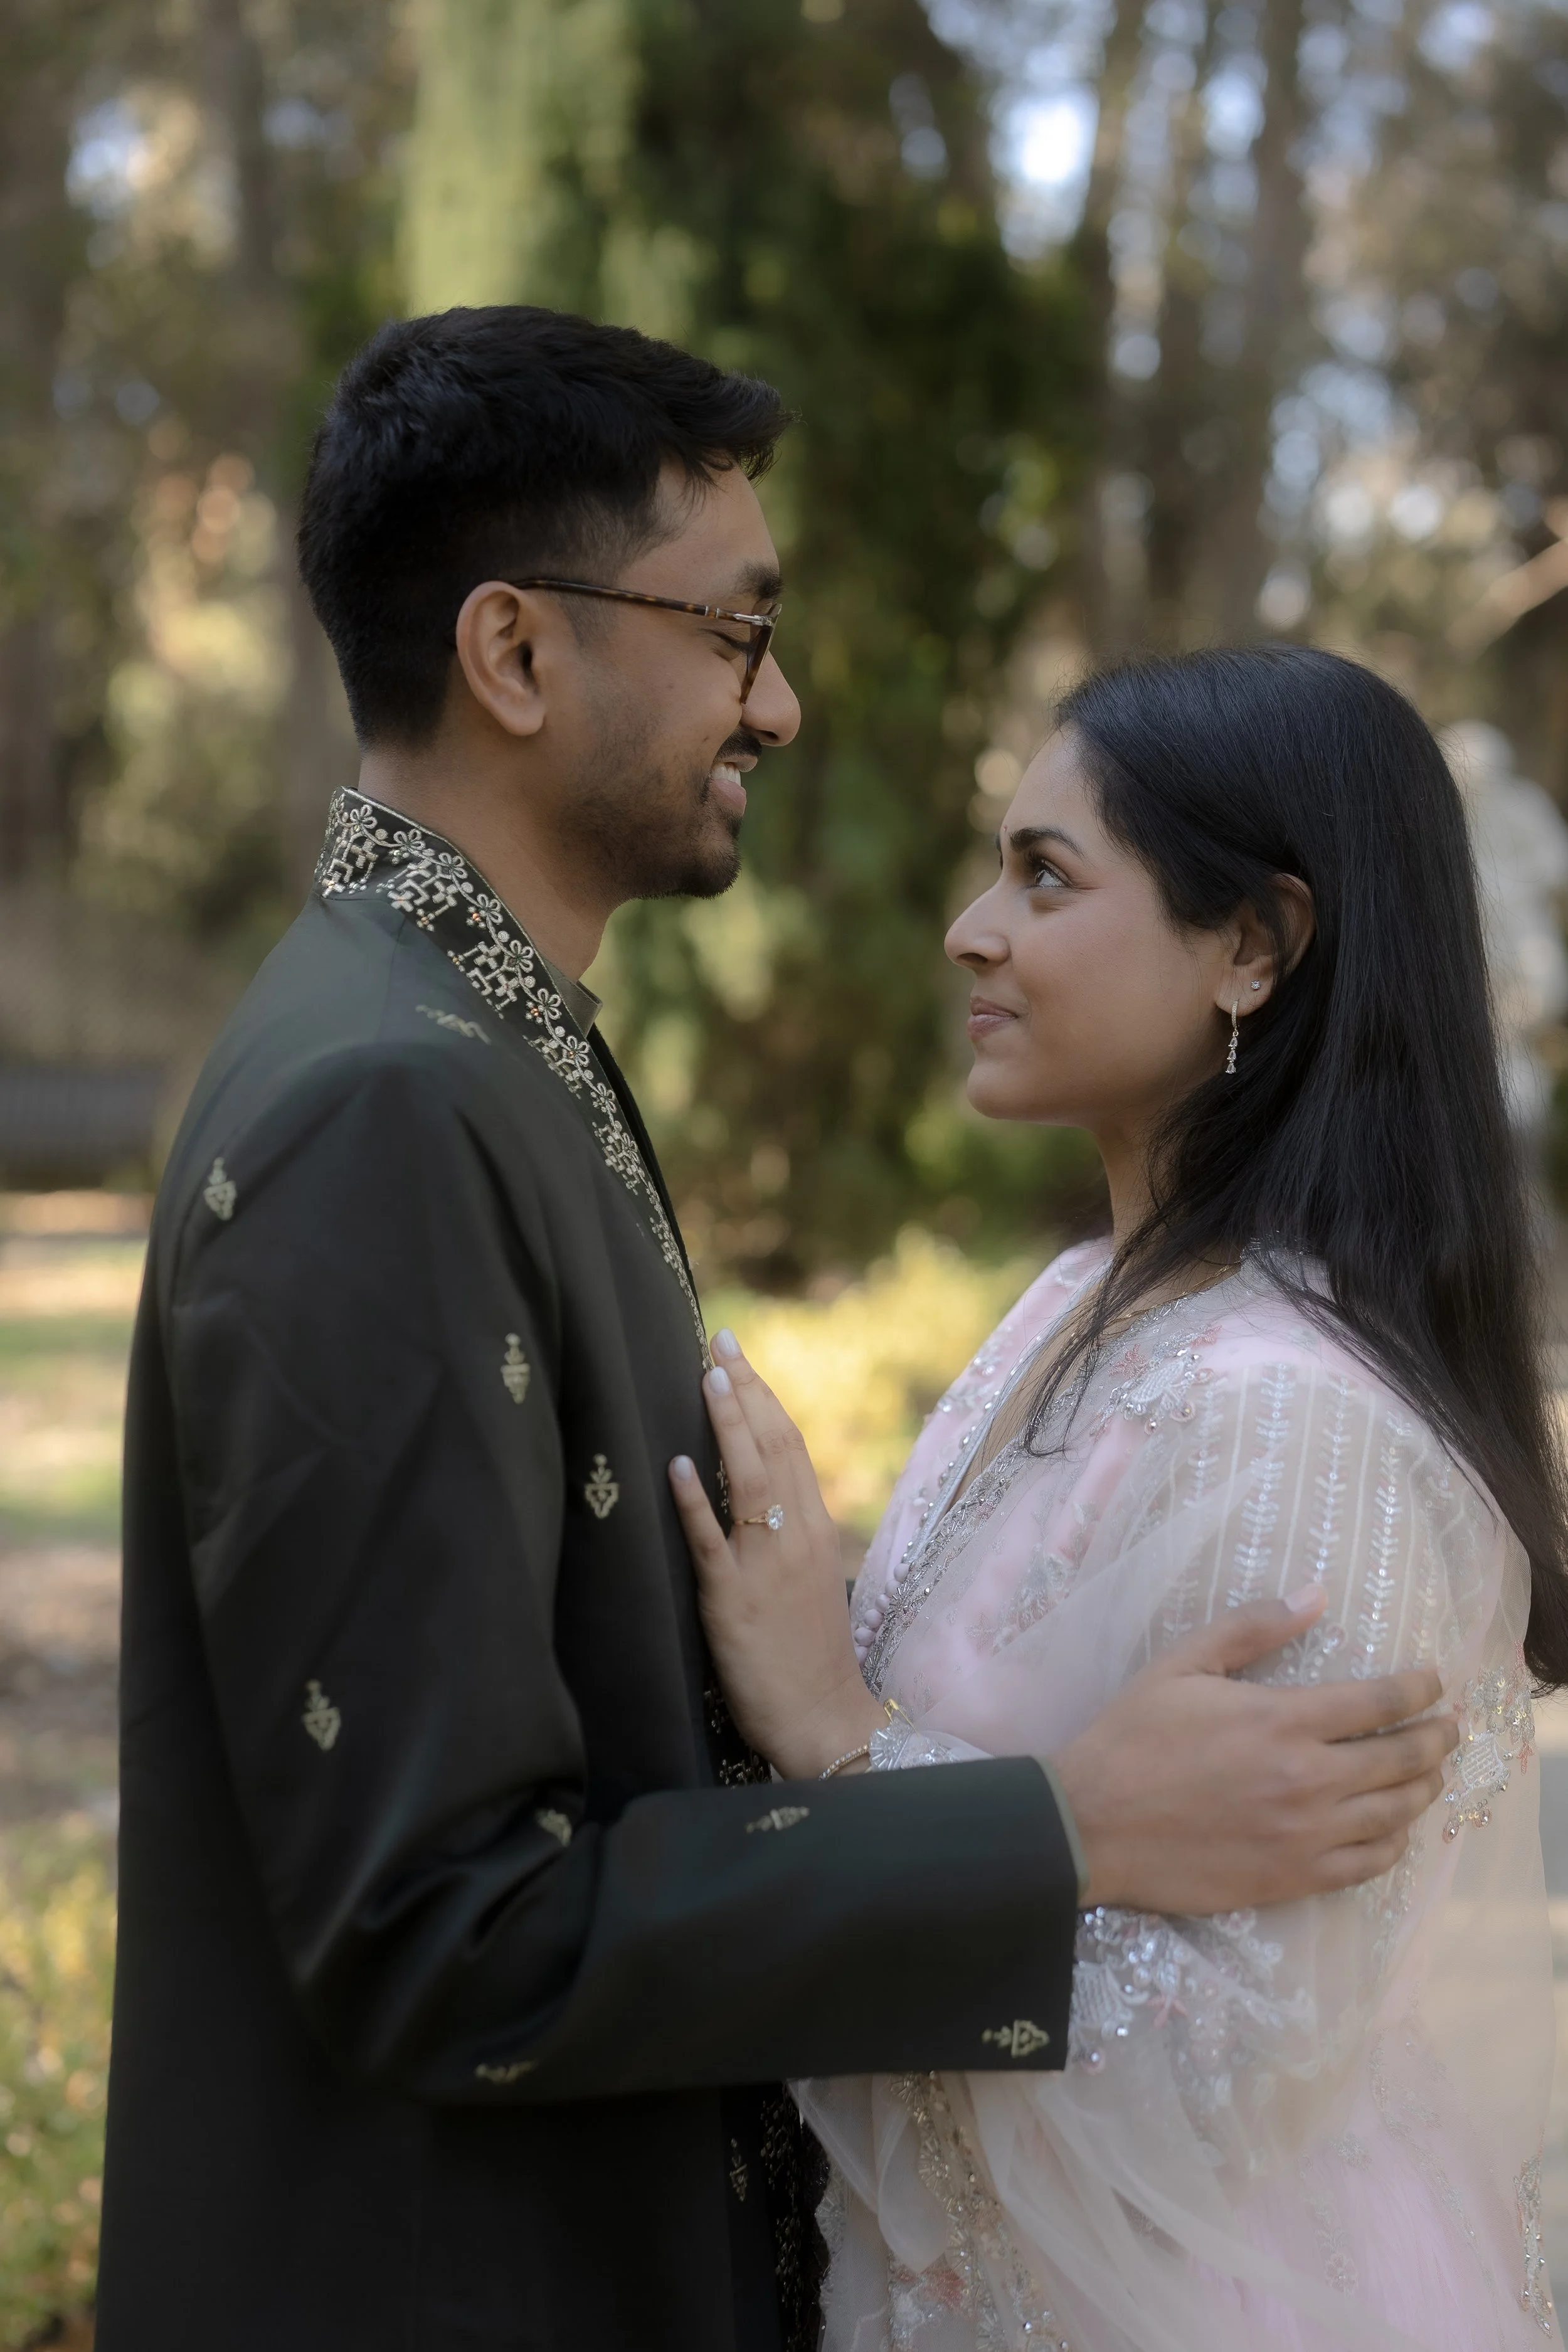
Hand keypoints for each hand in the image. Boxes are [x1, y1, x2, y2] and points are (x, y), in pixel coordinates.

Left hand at [669, 1330, 881, 1780]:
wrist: (824, 1719)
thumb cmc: (809, 1655)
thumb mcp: (808, 1581)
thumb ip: (789, 1535)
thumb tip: (759, 1494)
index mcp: (813, 1531)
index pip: (791, 1447)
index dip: (764, 1398)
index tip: (739, 1357)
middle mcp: (795, 1538)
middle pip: (774, 1449)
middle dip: (746, 1391)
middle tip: (719, 1342)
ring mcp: (765, 1568)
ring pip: (750, 1481)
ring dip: (728, 1425)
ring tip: (707, 1378)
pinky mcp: (733, 1603)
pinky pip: (712, 1544)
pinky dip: (696, 1502)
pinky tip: (678, 1467)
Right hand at [1051, 1588, 1458, 1912]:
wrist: (1092, 1826)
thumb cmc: (1131, 1738)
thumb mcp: (1181, 1665)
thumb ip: (1251, 1629)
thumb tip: (1314, 1595)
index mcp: (1283, 1720)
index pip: (1382, 1701)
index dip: (1420, 1688)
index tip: (1433, 1681)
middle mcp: (1309, 1779)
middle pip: (1404, 1758)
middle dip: (1438, 1737)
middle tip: (1449, 1726)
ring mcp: (1307, 1835)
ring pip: (1396, 1812)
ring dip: (1424, 1787)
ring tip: (1431, 1772)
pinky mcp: (1295, 1878)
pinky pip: (1370, 1863)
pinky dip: (1394, 1842)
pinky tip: (1393, 1828)